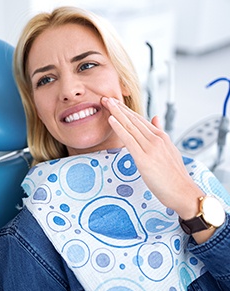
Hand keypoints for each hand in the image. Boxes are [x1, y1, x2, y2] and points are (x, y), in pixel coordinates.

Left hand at [101, 97, 204, 218]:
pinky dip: (119, 128)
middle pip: (134, 119)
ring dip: (117, 113)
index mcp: (161, 137)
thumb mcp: (170, 150)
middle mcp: (156, 139)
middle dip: (119, 108)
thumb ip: (161, 133)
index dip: (126, 110)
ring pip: (130, 126)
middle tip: (107, 98)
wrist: (183, 192)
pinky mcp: (144, 159)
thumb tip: (155, 118)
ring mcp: (150, 148)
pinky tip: (111, 119)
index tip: (116, 103)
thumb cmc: (175, 175)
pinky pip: (129, 140)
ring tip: (106, 103)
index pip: (140, 119)